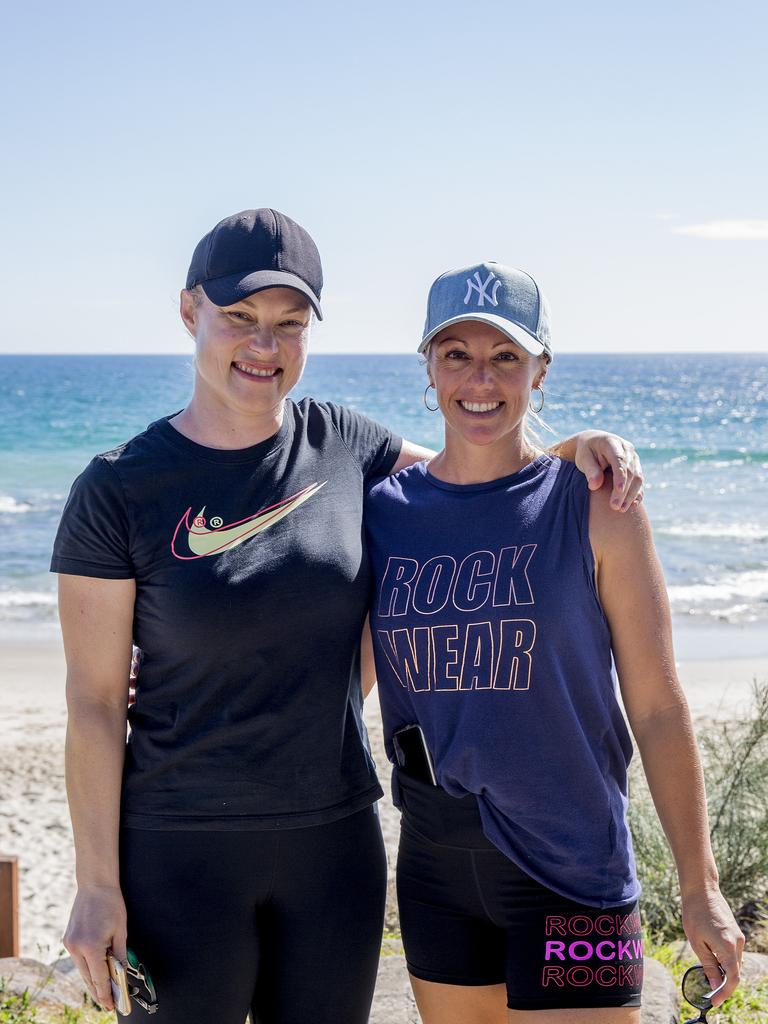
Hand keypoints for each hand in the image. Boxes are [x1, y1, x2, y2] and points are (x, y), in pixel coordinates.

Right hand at [63, 884, 127, 1010]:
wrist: (95, 883)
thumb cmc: (111, 903)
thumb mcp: (121, 930)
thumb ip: (120, 954)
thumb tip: (122, 973)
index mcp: (90, 947)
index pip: (99, 978)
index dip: (106, 993)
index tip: (112, 1004)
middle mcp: (76, 948)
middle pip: (88, 978)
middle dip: (99, 992)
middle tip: (109, 1003)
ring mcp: (69, 944)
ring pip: (82, 970)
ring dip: (92, 981)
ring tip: (103, 992)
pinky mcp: (68, 939)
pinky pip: (78, 959)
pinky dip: (87, 968)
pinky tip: (95, 973)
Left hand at [574, 431, 642, 510]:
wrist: (594, 444)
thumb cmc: (586, 452)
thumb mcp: (584, 459)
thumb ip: (590, 470)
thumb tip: (595, 486)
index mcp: (612, 443)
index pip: (619, 461)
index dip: (620, 476)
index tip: (618, 491)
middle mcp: (626, 449)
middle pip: (630, 471)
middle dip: (624, 490)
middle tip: (615, 507)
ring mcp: (633, 458)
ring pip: (637, 477)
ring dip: (631, 494)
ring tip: (622, 509)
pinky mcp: (636, 466)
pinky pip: (640, 481)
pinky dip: (638, 493)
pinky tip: (634, 505)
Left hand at [681, 887, 744, 1006]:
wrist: (701, 890)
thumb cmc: (695, 915)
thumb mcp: (697, 943)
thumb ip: (709, 966)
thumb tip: (715, 986)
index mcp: (728, 947)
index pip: (732, 978)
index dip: (724, 993)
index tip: (715, 1001)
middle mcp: (738, 943)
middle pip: (735, 971)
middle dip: (724, 983)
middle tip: (709, 991)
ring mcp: (738, 936)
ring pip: (734, 962)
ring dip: (724, 970)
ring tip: (708, 972)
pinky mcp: (736, 931)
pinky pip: (733, 952)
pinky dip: (725, 959)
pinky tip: (712, 957)